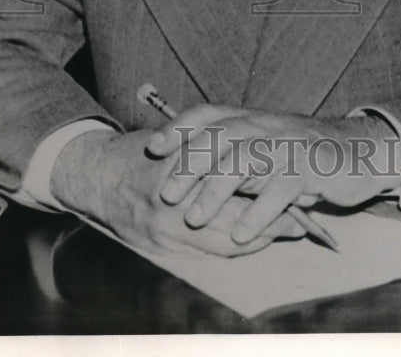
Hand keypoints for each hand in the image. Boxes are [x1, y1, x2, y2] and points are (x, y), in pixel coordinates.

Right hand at [49, 128, 304, 256]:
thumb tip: (261, 158)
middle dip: (271, 224)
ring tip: (287, 230)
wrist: (98, 177)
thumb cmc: (142, 152)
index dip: (270, 196)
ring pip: (225, 246)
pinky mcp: (161, 251)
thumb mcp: (179, 141)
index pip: (236, 190)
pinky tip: (253, 241)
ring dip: (258, 240)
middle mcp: (173, 210)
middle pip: (236, 225)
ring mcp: (166, 236)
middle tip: (302, 220)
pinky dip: (235, 250)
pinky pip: (209, 257)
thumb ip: (213, 152)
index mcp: (180, 174)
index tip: (300, 191)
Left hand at [147, 105, 400, 244]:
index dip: (180, 127)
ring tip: (195, 219)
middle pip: (221, 136)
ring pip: (246, 158)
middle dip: (189, 164)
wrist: (361, 151)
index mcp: (252, 119)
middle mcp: (266, 125)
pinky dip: (259, 212)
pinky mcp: (310, 167)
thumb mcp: (266, 147)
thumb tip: (189, 172)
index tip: (154, 148)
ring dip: (216, 189)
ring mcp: (288, 144)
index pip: (209, 113)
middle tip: (165, 195)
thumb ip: (235, 155)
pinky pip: (281, 188)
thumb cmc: (303, 154)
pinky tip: (241, 235)